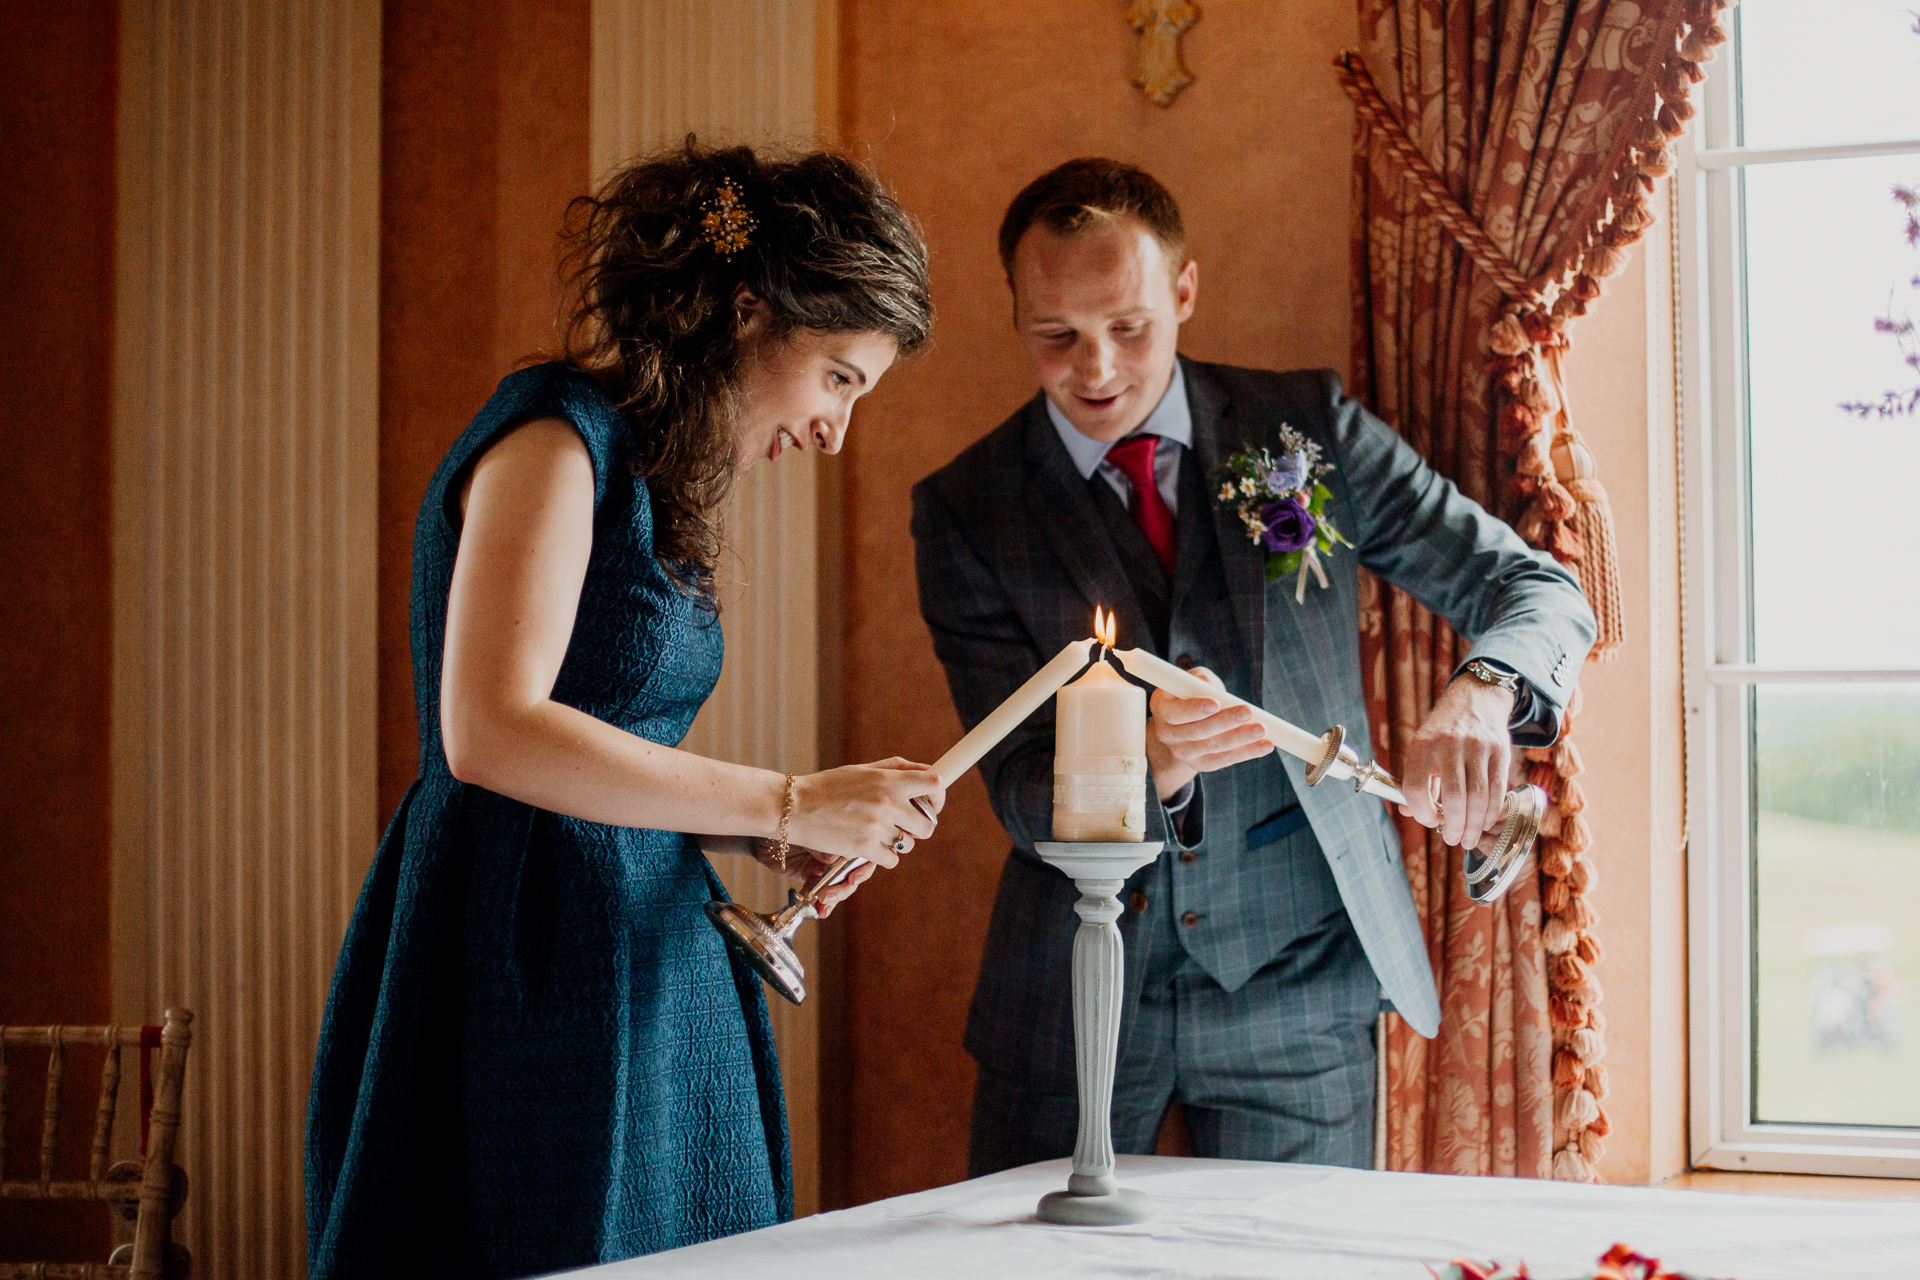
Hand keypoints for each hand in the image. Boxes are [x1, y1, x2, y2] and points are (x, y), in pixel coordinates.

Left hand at [751, 840, 876, 917]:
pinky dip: (823, 904)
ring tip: (822, 903)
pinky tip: (820, 912)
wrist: (759, 830)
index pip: (863, 849)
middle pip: (854, 872)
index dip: (864, 867)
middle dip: (845, 887)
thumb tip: (835, 859)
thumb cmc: (781, 819)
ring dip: (834, 897)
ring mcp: (826, 863)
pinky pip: (823, 892)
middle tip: (829, 895)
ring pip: (840, 885)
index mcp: (841, 831)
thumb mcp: (803, 830)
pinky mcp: (812, 876)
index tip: (854, 878)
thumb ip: (820, 843)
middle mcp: (837, 847)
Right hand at [786, 757, 944, 867]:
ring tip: (880, 833)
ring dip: (899, 842)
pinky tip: (869, 846)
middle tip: (905, 824)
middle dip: (920, 826)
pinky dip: (883, 856)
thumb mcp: (862, 769)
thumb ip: (896, 769)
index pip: (935, 785)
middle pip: (928, 824)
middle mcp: (887, 803)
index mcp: (889, 780)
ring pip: (908, 844)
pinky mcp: (864, 848)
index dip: (938, 796)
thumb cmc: (828, 786)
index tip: (931, 803)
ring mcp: (877, 827)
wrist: (794, 806)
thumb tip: (926, 771)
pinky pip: (891, 859)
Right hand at [1144, 666, 1274, 800]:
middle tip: (1248, 711)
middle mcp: (1167, 734)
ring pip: (1213, 747)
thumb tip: (1205, 682)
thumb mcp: (1191, 680)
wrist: (1185, 722)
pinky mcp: (1200, 764)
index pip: (1175, 712)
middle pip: (1197, 731)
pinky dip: (1247, 752)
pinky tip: (1265, 745)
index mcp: (1161, 708)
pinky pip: (1224, 760)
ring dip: (1240, 738)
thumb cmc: (1191, 692)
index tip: (1216, 702)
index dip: (1194, 709)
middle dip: (1224, 721)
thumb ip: (1198, 679)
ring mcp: (1182, 752)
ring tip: (1262, 729)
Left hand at [1395, 676, 1515, 848]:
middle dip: (1454, 826)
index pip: (1416, 789)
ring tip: (1469, 838)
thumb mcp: (1421, 749)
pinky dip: (1491, 811)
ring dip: (1474, 824)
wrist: (1474, 700)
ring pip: (1478, 796)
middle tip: (1454, 839)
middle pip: (1454, 797)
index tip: (1430, 822)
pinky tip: (1485, 821)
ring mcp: (1477, 746)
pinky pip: (1498, 788)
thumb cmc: (1442, 734)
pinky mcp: (1500, 749)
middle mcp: (1448, 745)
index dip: (1422, 813)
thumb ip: (1417, 781)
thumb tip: (1409, 814)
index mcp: (1421, 747)